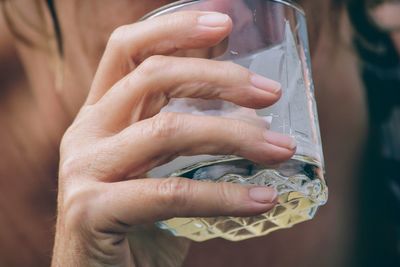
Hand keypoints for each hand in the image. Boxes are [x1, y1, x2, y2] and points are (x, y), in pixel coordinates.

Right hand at [52, 11, 295, 266]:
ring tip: (279, 148)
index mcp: (100, 115)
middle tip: (270, 93)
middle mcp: (86, 133)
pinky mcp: (91, 211)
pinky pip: (170, 193)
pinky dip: (223, 196)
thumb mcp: (161, 167)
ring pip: (166, 131)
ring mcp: (84, 170)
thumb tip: (245, 104)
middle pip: (151, 77)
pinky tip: (262, 199)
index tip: (224, 21)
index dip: (174, 27)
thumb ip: (187, 133)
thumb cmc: (139, 222)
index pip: (128, 50)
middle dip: (218, 78)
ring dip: (233, 135)